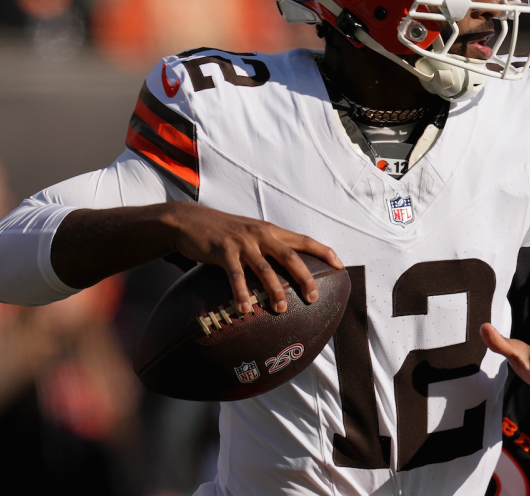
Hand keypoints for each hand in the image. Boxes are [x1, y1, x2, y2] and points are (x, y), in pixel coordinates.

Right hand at [163, 203, 343, 314]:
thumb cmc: (222, 232)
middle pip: (290, 256)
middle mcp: (260, 234)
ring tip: (279, 309)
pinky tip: (245, 309)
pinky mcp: (223, 250)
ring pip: (265, 267)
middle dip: (304, 277)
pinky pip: (235, 275)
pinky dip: (242, 292)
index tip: (340, 265)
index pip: (303, 240)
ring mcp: (242, 242)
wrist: (190, 220)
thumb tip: (283, 270)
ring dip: (274, 290)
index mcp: (270, 230)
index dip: (323, 251)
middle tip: (312, 298)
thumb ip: (267, 247)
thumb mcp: (249, 234)